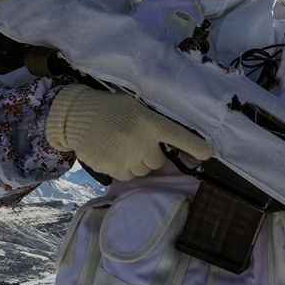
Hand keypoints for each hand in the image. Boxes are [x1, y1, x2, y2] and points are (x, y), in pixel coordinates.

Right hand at [45, 84, 211, 180]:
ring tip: (120, 146)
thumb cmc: (110, 109)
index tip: (208, 153)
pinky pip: (127, 176)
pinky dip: (122, 168)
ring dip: (136, 162)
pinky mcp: (112, 169)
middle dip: (149, 154)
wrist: (75, 117)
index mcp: (150, 124)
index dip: (195, 146)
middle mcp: (142, 143)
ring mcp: (127, 158)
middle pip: (157, 162)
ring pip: (142, 171)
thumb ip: (152, 124)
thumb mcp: (135, 108)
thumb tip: (166, 144)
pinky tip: (111, 153)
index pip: (178, 136)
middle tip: (134, 140)